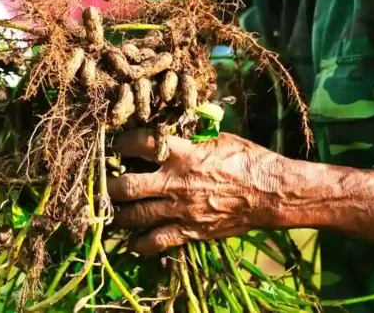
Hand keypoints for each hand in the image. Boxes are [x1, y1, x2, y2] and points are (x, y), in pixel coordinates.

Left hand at [107, 129, 283, 254]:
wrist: (271, 193)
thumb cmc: (249, 160)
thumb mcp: (219, 138)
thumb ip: (191, 137)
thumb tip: (174, 128)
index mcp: (182, 154)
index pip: (139, 143)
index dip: (121, 142)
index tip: (115, 143)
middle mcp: (175, 182)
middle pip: (126, 186)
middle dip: (108, 185)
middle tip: (102, 182)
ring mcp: (180, 210)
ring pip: (135, 216)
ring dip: (118, 214)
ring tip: (110, 210)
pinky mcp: (189, 231)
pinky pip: (156, 241)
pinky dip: (140, 243)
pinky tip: (132, 241)